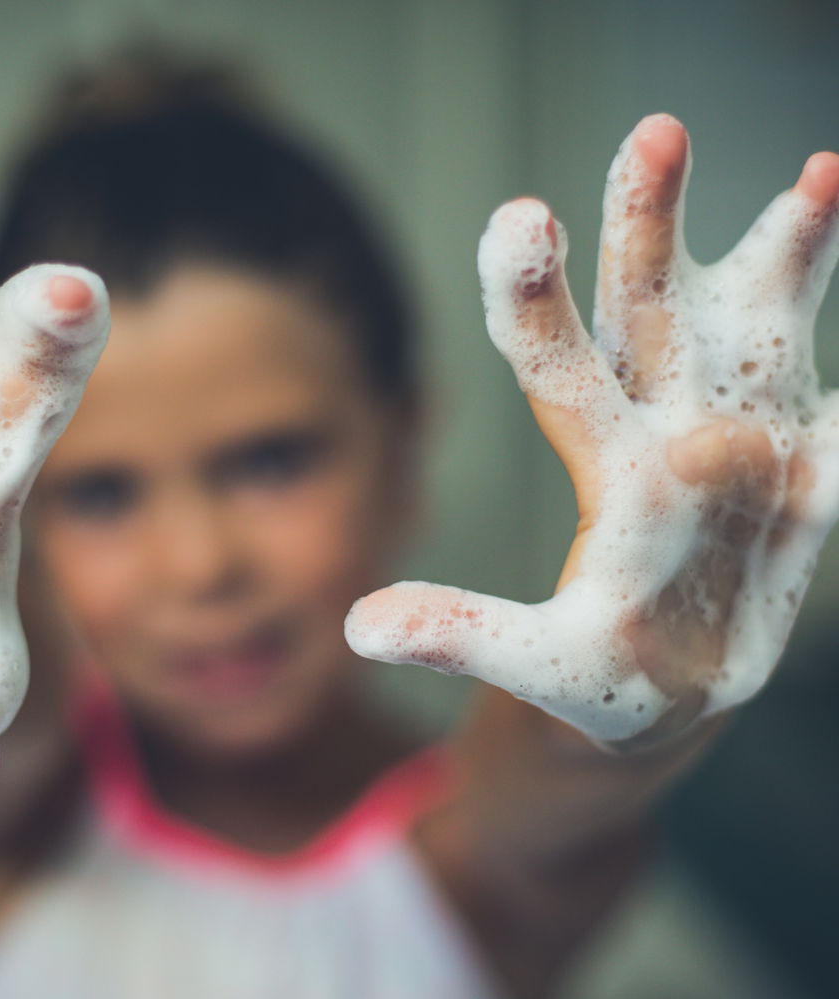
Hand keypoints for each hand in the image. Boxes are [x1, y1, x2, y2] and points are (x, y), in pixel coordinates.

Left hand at [346, 115, 838, 748]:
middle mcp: (670, 442)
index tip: (517, 220)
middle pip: (653, 321)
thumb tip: (360, 626)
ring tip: (818, 175)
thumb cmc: (588, 682)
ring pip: (755, 340)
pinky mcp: (810, 497)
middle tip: (653, 131)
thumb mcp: (527, 662)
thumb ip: (460, 633)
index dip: (539, 305)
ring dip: (787, 262)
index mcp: (603, 468)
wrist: (659, 712)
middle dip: (653, 232)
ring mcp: (748, 459)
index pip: (563, 371)